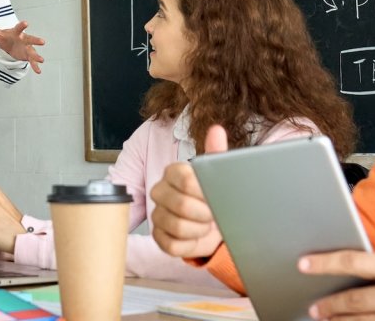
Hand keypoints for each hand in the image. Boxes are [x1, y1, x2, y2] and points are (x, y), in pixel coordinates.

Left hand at [0, 18, 45, 72]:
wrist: (9, 44)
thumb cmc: (4, 37)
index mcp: (16, 33)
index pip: (19, 28)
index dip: (22, 25)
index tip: (26, 23)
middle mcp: (23, 39)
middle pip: (30, 39)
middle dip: (35, 40)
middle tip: (42, 42)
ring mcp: (26, 47)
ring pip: (32, 51)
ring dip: (37, 56)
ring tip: (41, 60)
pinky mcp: (27, 55)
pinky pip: (32, 61)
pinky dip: (35, 66)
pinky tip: (38, 71)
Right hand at [150, 125, 227, 258]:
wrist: (213, 222)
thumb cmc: (212, 195)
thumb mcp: (217, 174)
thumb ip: (216, 153)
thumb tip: (216, 130)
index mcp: (173, 172)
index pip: (185, 179)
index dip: (205, 192)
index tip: (216, 196)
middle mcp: (160, 191)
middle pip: (181, 205)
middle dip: (205, 214)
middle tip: (214, 214)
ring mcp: (157, 214)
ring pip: (177, 227)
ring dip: (200, 230)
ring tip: (206, 225)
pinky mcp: (158, 236)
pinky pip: (172, 245)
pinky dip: (190, 244)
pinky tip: (196, 237)